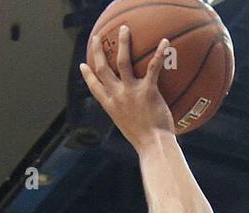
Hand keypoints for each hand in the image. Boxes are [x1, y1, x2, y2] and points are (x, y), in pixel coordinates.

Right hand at [79, 26, 174, 148]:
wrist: (154, 146)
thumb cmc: (145, 142)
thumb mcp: (129, 129)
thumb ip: (127, 117)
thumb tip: (135, 118)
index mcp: (110, 105)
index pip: (94, 87)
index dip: (87, 75)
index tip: (83, 65)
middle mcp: (116, 95)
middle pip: (102, 67)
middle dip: (97, 51)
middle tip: (97, 38)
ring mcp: (131, 91)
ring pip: (122, 61)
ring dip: (122, 43)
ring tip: (124, 30)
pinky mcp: (148, 90)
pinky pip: (153, 67)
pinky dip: (160, 53)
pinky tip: (165, 43)